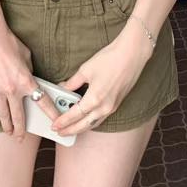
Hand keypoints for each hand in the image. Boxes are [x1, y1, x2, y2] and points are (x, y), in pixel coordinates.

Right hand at [0, 27, 60, 140]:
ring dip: (6, 126)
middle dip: (21, 130)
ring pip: (3, 115)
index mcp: (26, 81)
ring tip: (9, 132)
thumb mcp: (26, 57)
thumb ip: (29, 72)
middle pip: (18, 116)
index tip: (56, 123)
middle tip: (21, 138)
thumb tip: (29, 79)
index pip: (42, 101)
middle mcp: (12, 90)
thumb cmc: (9, 43)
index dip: (51, 114)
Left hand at [51, 21, 154, 135]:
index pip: (74, 115)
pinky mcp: (117, 103)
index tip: (54, 125)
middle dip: (70, 130)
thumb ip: (72, 82)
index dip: (63, 121)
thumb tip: (63, 88)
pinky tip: (85, 119)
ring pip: (93, 123)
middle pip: (84, 125)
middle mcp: (104, 107)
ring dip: (81, 128)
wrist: (132, 54)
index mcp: (94, 99)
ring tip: (70, 129)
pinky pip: (101, 118)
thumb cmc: (110, 59)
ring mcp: (112, 107)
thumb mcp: (86, 69)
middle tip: (59, 132)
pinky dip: (91, 122)